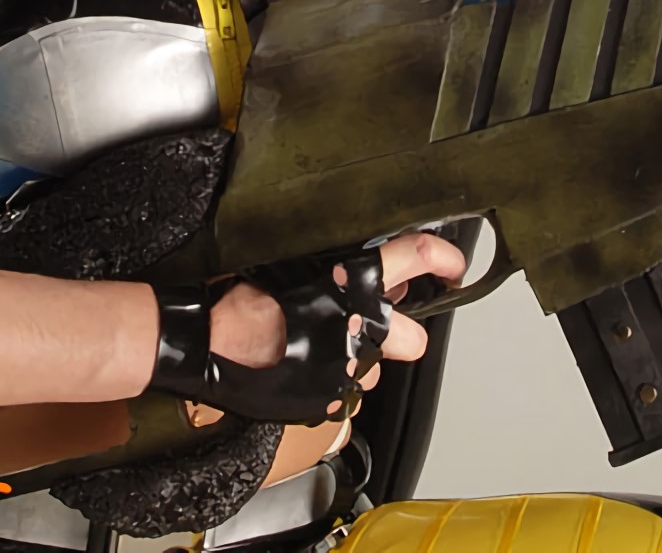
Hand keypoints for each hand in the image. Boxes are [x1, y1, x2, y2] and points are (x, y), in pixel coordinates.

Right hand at [208, 230, 463, 380]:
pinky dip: (332, 381)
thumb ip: (342, 263)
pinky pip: (344, 393)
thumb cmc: (243, 294)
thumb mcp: (296, 259)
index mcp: (354, 279)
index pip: (419, 257)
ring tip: (322, 345)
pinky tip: (306, 366)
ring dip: (359, 359)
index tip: (452, 268)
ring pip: (375, 370)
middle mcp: (360, 327)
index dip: (444, 260)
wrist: (209, 342)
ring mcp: (347, 370)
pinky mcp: (328, 403)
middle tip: (378, 325)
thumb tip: (379, 267)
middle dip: (401, 334)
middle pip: (414, 337)